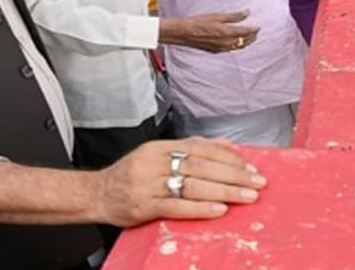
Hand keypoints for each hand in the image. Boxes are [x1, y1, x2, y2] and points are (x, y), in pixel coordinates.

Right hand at [94, 137, 265, 226]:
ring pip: (193, 185)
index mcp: (162, 146)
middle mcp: (156, 162)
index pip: (203, 148)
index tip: (252, 168)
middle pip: (202, 166)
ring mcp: (149, 184)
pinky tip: (220, 210)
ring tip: (247, 197)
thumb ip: (193, 148)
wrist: (96, 194)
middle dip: (234, 175)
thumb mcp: (159, 154)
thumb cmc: (133, 174)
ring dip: (225, 191)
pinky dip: (200, 208)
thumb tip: (228, 145)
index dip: (230, 158)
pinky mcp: (144, 206)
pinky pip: (176, 207)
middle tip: (258, 183)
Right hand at [159, 11, 258, 52]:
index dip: (254, 29)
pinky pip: (231, 49)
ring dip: (246, 42)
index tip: (258, 27)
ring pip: (238, 47)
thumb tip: (247, 13)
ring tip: (251, 38)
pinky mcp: (216, 51)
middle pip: (244, 41)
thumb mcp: (217, 16)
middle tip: (257, 32)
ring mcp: (221, 48)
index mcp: (227, 33)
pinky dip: (237, 46)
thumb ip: (234, 16)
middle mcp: (226, 43)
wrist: (184, 33)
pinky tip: (237, 42)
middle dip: (252, 37)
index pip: (246, 32)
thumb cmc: (198, 22)